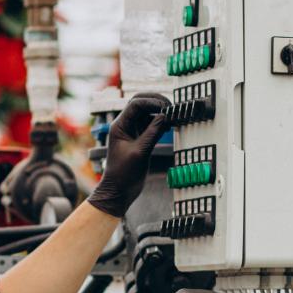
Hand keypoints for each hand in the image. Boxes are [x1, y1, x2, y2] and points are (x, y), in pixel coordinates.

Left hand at [87, 93, 170, 217]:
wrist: (119, 191)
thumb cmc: (123, 174)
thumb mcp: (140, 152)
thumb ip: (153, 132)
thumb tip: (165, 116)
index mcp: (120, 126)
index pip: (135, 104)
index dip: (152, 102)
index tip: (166, 107)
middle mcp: (125, 126)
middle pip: (140, 104)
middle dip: (156, 102)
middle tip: (171, 107)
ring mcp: (133, 132)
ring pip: (147, 114)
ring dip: (160, 112)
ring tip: (173, 116)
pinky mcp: (140, 140)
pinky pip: (151, 125)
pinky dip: (161, 123)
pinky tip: (170, 125)